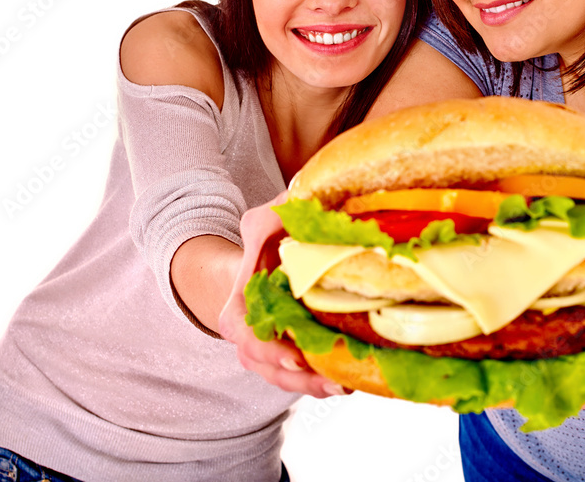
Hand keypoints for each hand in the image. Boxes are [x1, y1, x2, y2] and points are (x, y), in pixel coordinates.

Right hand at [218, 192, 348, 397]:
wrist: (272, 248)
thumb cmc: (273, 228)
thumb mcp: (275, 213)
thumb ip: (289, 205)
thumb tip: (315, 198)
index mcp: (241, 288)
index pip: (238, 324)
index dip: (262, 343)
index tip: (293, 353)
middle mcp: (247, 319)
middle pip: (257, 359)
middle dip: (292, 374)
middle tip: (330, 381)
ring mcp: (266, 336)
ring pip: (277, 372)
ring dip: (308, 383)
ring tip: (342, 386)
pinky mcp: (289, 345)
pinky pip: (296, 371)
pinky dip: (318, 379)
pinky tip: (346, 380)